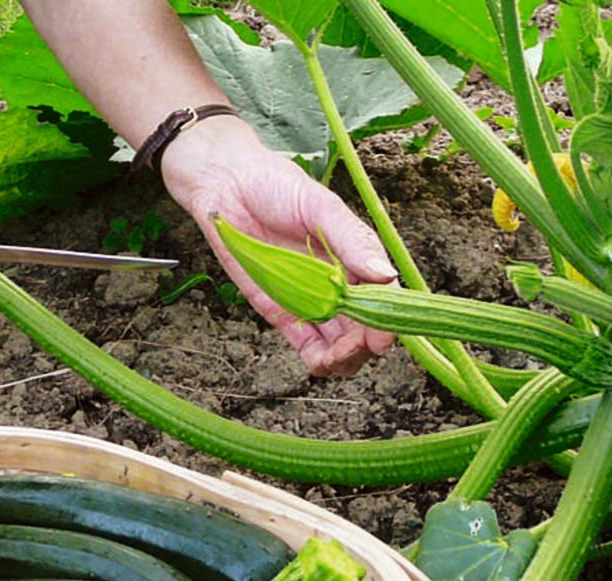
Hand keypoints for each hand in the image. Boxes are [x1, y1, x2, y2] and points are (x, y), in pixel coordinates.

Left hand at [161, 115, 397, 376]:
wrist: (226, 185)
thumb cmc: (275, 185)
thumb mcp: (320, 206)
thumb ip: (351, 241)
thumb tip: (385, 274)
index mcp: (356, 256)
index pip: (382, 295)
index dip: (385, 320)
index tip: (382, 336)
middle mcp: (339, 283)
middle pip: (364, 327)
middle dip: (365, 344)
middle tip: (357, 349)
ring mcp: (311, 299)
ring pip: (340, 342)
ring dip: (344, 358)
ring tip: (336, 359)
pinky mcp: (282, 310)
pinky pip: (307, 343)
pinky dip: (318, 358)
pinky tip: (319, 363)